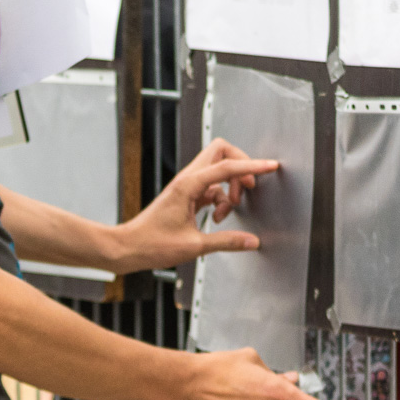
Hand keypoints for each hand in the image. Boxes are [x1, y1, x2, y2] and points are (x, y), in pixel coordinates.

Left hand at [108, 138, 277, 272]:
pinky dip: (220, 198)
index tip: (271, 166)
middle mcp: (187, 180)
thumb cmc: (152, 244)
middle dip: (240, 165)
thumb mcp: (194, 246)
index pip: (227, 167)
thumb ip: (226, 241)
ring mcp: (186, 186)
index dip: (252, 166)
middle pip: (221, 153)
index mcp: (188, 185)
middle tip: (248, 188)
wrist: (128, 246)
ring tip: (228, 212)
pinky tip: (217, 218)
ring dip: (230, 187)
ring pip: (217, 170)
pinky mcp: (186, 195)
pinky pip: (211, 186)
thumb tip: (252, 241)